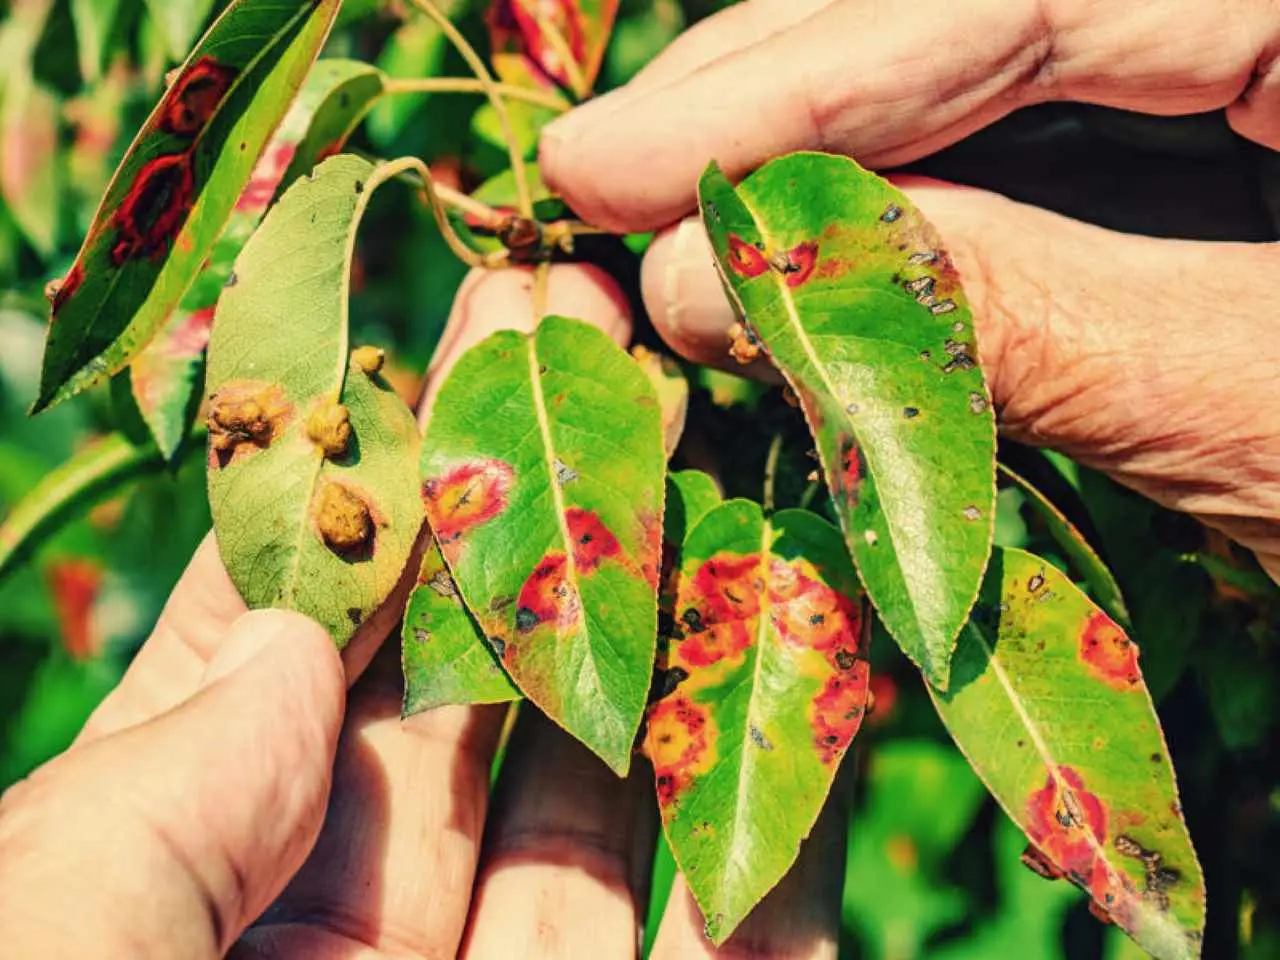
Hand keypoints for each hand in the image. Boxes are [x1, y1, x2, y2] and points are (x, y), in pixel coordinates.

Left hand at [0, 265, 846, 958]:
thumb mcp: (57, 956)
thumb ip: (142, 816)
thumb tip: (282, 629)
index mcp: (191, 917)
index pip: (275, 677)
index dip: (356, 508)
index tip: (426, 356)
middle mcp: (366, 950)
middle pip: (472, 700)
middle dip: (534, 508)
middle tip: (586, 331)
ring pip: (626, 790)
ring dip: (683, 615)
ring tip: (719, 436)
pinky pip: (758, 935)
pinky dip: (801, 798)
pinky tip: (828, 649)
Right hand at [540, 0, 1279, 581]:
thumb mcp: (1235, 402)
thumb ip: (975, 316)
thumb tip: (706, 278)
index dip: (794, 82)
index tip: (611, 168)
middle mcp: (1252, 2)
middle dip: (780, 92)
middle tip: (606, 182)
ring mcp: (1229, 50)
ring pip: (987, 54)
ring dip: (822, 144)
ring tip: (677, 217)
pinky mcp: (1217, 116)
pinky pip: (1037, 121)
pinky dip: (908, 190)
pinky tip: (808, 244)